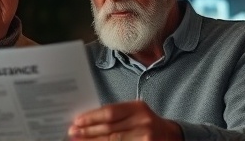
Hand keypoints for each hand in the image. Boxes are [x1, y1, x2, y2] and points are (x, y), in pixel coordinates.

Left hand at [68, 100, 182, 140]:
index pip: (109, 112)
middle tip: (72, 132)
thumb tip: (87, 121)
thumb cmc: (146, 123)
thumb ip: (116, 116)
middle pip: (109, 127)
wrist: (171, 136)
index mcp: (137, 107)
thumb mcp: (134, 114)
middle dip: (88, 131)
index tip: (77, 121)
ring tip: (78, 140)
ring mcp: (145, 136)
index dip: (91, 117)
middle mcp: (142, 120)